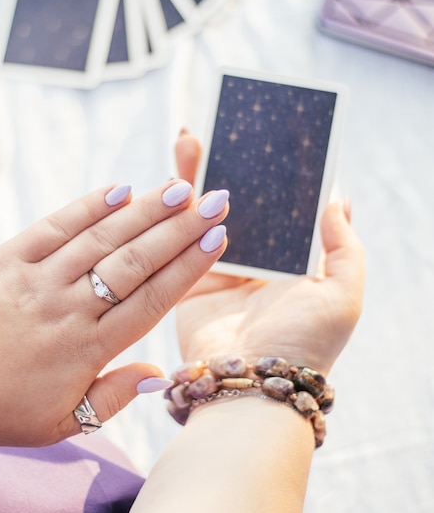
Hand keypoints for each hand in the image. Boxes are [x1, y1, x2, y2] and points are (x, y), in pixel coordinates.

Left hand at [0, 178, 228, 446]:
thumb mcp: (61, 423)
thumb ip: (114, 397)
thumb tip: (159, 374)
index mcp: (88, 348)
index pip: (153, 299)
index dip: (189, 267)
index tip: (218, 239)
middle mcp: (71, 307)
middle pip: (138, 260)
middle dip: (182, 228)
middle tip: (216, 199)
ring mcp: (39, 278)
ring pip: (103, 238)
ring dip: (145, 210)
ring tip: (179, 187)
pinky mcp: (7, 258)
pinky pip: (55, 226)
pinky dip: (87, 206)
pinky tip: (118, 189)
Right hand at [174, 132, 365, 375]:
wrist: (250, 385)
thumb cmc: (304, 343)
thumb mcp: (343, 295)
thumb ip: (345, 247)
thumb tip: (340, 199)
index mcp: (289, 260)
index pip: (279, 204)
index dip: (270, 171)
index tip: (260, 136)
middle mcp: (253, 261)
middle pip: (238, 201)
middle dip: (226, 164)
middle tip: (215, 127)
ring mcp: (216, 268)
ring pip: (204, 214)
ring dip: (195, 177)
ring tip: (189, 138)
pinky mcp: (185, 280)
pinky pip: (177, 241)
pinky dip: (171, 212)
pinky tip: (167, 180)